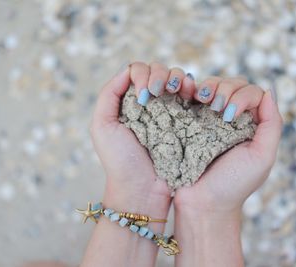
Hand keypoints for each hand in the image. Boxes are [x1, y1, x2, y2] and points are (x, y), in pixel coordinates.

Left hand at [89, 61, 194, 212]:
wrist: (144, 189)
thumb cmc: (120, 160)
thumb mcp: (102, 125)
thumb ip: (109, 94)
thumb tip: (129, 70)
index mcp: (130, 102)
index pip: (138, 71)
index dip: (143, 74)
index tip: (145, 94)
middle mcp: (150, 103)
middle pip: (159, 71)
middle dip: (161, 74)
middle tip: (158, 92)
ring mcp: (170, 111)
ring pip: (177, 79)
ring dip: (179, 79)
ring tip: (179, 91)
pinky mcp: (187, 121)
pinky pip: (192, 95)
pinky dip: (193, 88)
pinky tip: (192, 94)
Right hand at [174, 75, 282, 215]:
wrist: (201, 203)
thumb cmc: (234, 184)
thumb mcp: (262, 156)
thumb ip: (272, 125)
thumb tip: (269, 90)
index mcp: (252, 125)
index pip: (253, 94)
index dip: (243, 96)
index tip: (230, 115)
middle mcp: (232, 118)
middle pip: (233, 84)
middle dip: (225, 89)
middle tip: (217, 109)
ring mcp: (209, 118)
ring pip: (213, 86)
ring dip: (209, 87)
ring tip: (202, 101)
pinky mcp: (189, 121)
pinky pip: (191, 96)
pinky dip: (190, 89)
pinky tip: (189, 95)